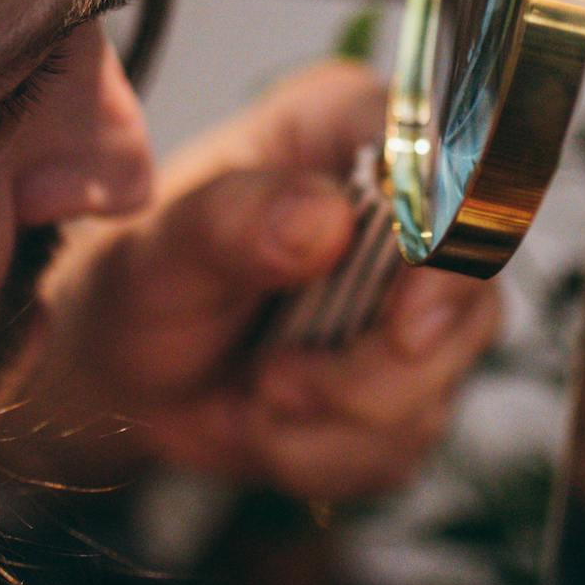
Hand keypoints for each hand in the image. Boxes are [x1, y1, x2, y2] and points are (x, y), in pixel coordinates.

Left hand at [19, 61, 500, 500]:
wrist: (117, 371)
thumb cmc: (139, 278)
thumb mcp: (162, 244)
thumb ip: (233, 220)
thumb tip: (325, 220)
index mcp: (356, 129)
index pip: (455, 169)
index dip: (447, 252)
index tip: (399, 324)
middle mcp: (407, 211)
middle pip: (467, 298)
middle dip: (367, 371)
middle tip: (271, 378)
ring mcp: (417, 304)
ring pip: (436, 386)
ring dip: (330, 421)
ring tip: (253, 398)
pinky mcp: (407, 385)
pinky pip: (400, 445)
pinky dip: (320, 455)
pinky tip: (265, 424)